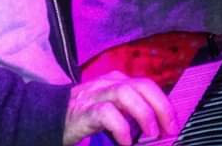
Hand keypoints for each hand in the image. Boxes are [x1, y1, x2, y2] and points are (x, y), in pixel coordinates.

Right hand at [63, 70, 177, 144]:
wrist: (46, 116)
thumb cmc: (82, 115)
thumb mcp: (110, 110)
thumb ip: (129, 114)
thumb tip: (155, 130)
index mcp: (116, 82)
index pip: (148, 85)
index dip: (165, 103)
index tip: (175, 124)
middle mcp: (108, 84)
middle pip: (141, 85)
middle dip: (161, 105)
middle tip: (170, 129)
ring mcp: (95, 95)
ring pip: (125, 93)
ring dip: (143, 113)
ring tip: (152, 134)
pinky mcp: (83, 111)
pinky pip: (105, 113)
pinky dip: (120, 127)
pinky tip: (125, 141)